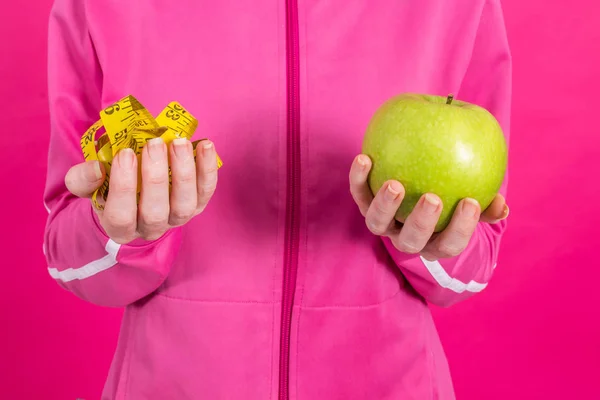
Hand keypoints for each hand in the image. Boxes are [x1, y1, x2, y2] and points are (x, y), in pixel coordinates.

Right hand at [65, 138, 218, 243]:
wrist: (133, 192)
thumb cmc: (107, 187)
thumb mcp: (87, 184)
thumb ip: (83, 178)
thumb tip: (97, 169)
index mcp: (119, 227)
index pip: (121, 216)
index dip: (123, 186)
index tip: (125, 153)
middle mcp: (150, 229)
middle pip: (155, 213)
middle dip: (155, 177)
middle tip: (154, 143)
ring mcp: (176, 219)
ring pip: (184, 205)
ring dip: (184, 172)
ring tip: (179, 142)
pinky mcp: (197, 205)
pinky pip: (206, 191)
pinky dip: (208, 169)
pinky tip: (205, 145)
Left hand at [349, 154, 508, 260]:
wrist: (416, 188)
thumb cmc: (453, 196)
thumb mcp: (471, 202)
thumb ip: (486, 203)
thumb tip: (502, 206)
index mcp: (435, 242)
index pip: (449, 244)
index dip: (460, 228)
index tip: (471, 202)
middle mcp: (407, 238)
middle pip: (411, 241)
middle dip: (421, 223)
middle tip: (433, 198)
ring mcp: (383, 224)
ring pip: (377, 224)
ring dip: (385, 205)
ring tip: (395, 184)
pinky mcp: (364, 204)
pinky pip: (359, 193)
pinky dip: (359, 178)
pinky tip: (364, 157)